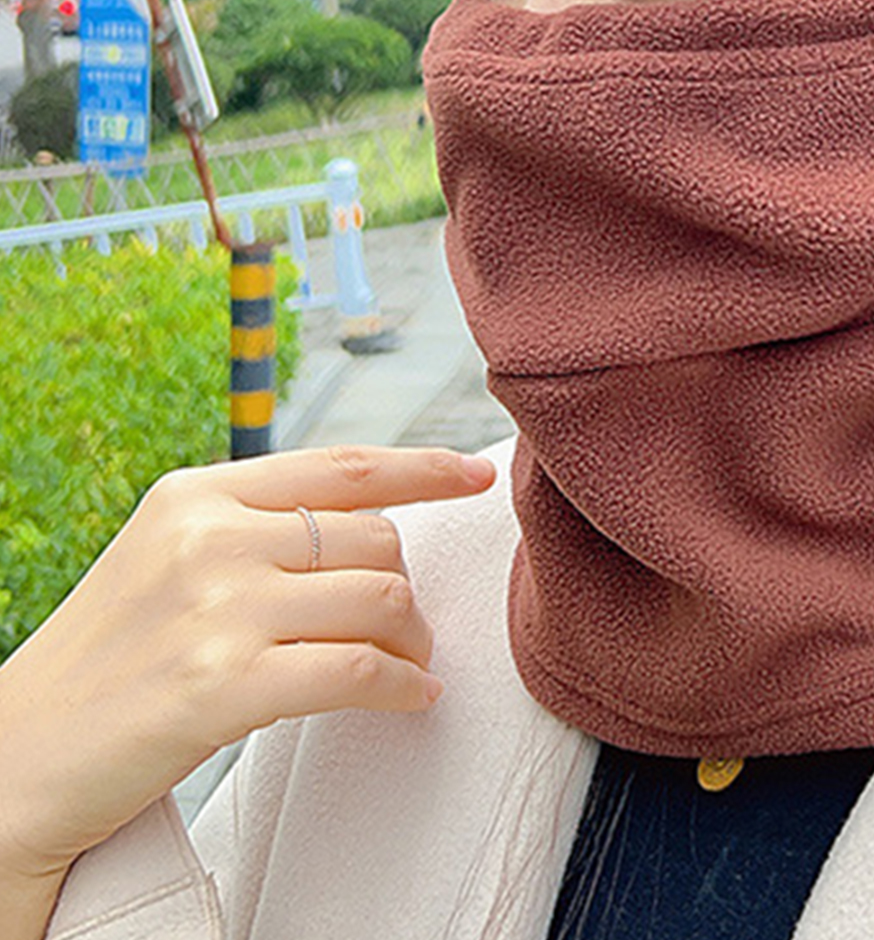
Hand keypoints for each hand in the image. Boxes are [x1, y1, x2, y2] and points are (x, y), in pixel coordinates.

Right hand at [0, 444, 494, 895]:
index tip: (474, 474)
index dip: (423, 467)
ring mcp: (216, 610)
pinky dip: (403, 686)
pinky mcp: (222, 687)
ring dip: (413, 640)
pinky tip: (411, 697)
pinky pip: (360, 670)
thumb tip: (373, 523)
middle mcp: (210, 538)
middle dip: (405, 586)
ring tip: (407, 664)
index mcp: (198, 494)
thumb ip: (256, 525)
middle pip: (374, 539)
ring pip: (381, 599)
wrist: (15, 760)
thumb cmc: (110, 658)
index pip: (342, 466)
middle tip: (403, 628)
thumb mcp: (169, 555)